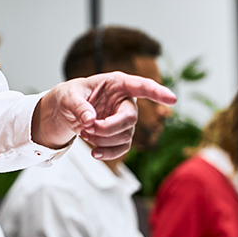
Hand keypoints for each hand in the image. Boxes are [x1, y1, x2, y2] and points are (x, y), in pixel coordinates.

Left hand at [31, 72, 175, 158]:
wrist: (65, 112)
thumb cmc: (70, 96)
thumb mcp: (68, 96)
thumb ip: (78, 106)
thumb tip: (89, 119)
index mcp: (117, 83)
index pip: (141, 86)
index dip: (157, 92)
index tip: (172, 99)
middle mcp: (125, 101)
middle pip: (130, 118)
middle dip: (107, 128)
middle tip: (86, 127)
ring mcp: (124, 119)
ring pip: (125, 136)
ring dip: (103, 140)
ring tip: (84, 132)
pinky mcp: (120, 134)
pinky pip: (123, 148)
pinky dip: (108, 153)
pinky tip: (94, 153)